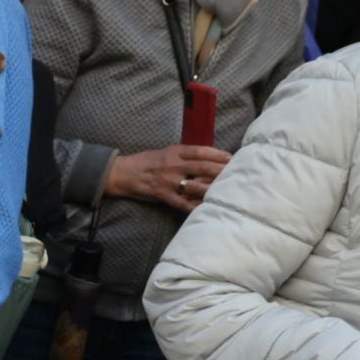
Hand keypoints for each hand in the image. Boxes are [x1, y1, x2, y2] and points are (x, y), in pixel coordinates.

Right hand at [106, 145, 231, 213]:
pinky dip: (195, 207)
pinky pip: (182, 203)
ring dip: (212, 189)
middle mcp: (174, 165)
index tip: (231, 158)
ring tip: (227, 191)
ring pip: (196, 185)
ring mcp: (169, 181)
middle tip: (237, 173)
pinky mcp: (163, 195)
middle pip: (203, 167)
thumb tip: (206, 158)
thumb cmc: (146, 162)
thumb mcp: (165, 152)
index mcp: (175, 152)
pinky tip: (206, 208)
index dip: (218, 154)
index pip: (201, 151)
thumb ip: (184, 155)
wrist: (123, 174)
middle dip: (221, 171)